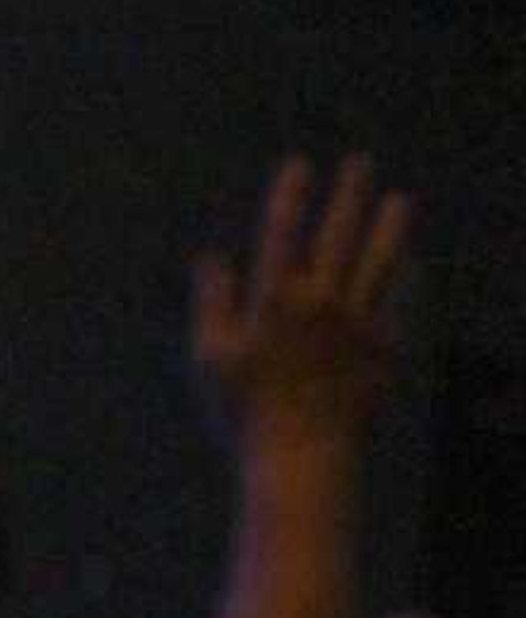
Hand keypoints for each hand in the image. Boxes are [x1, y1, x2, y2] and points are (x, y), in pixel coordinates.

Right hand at [193, 153, 411, 456]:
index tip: (300, 165)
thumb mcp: (209, 357)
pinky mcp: (382, 347)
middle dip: (347, 195)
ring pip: (378, 263)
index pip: (282, 233)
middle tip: (359, 163)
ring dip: (389, 227)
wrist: (302, 454)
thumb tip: (210, 258)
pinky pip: (396, 301)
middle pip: (337, 236)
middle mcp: (321, 302)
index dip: (290, 195)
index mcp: (274, 300)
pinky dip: (403, 276)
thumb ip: (211, 302)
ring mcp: (358, 324)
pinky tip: (409, 260)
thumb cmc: (243, 410)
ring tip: (400, 200)